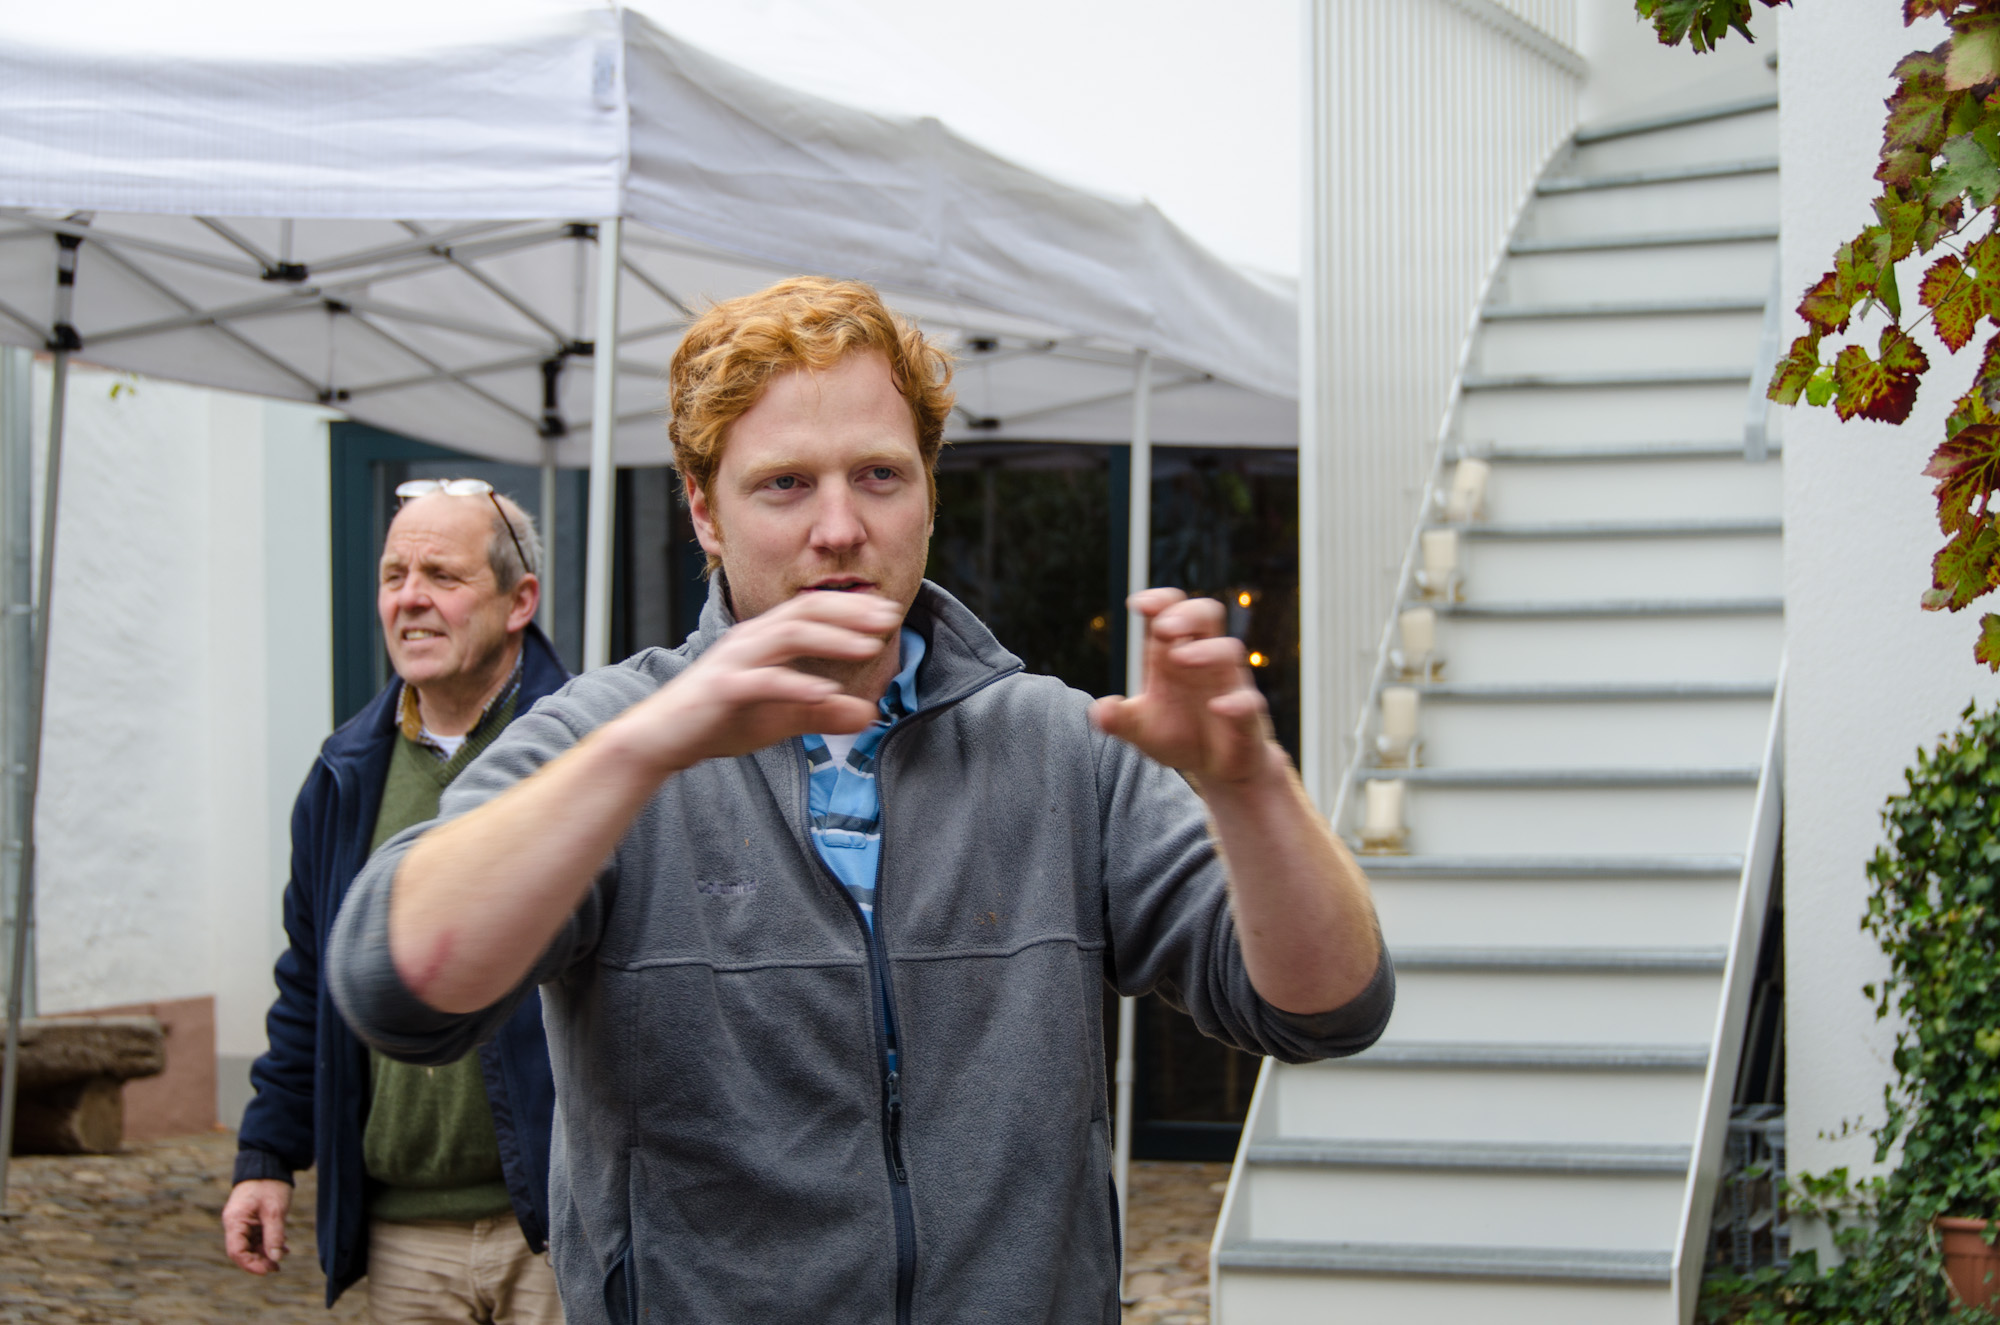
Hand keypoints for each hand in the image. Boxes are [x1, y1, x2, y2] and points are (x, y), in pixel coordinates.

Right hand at [221, 1178, 291, 1273]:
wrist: (269, 1162)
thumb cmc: (270, 1184)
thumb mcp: (275, 1211)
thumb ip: (274, 1236)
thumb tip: (275, 1258)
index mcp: (235, 1221)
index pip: (236, 1252)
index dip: (251, 1264)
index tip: (268, 1269)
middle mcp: (234, 1223)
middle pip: (243, 1251)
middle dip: (260, 1260)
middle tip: (278, 1266)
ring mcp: (242, 1221)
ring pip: (250, 1245)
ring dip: (265, 1252)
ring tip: (283, 1254)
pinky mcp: (250, 1218)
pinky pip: (256, 1236)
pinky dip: (268, 1242)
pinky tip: (282, 1245)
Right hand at [608, 590, 898, 773]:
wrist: (662, 737)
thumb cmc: (718, 718)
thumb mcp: (780, 717)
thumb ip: (823, 714)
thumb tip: (869, 716)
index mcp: (763, 638)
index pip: (812, 609)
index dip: (852, 607)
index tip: (890, 614)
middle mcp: (749, 639)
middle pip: (805, 611)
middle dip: (851, 611)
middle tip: (890, 618)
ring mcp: (734, 661)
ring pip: (788, 636)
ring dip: (833, 638)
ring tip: (869, 647)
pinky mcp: (722, 689)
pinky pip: (764, 680)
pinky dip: (797, 684)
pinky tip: (826, 691)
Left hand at [1092, 589, 1277, 784]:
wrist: (1215, 767)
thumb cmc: (1179, 732)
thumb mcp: (1141, 728)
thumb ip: (1119, 719)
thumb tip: (1097, 711)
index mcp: (1172, 654)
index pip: (1172, 612)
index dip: (1160, 601)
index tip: (1138, 604)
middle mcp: (1204, 661)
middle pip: (1206, 615)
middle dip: (1187, 614)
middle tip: (1163, 627)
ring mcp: (1228, 685)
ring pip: (1229, 650)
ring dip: (1205, 650)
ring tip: (1180, 658)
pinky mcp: (1246, 716)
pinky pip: (1249, 701)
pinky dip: (1235, 702)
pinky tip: (1217, 707)